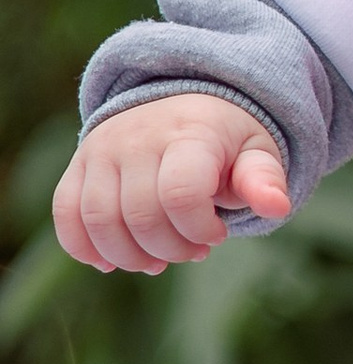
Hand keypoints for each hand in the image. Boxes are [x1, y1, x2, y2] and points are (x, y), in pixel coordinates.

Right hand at [54, 92, 290, 271]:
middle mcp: (138, 137)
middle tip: (193, 252)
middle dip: (171, 249)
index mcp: (189, 133)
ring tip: (157, 261)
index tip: (217, 234)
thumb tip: (276, 206)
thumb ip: (264, 179)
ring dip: (130, 257)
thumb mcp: (257, 151)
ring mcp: (103, 149)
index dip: (199, 230)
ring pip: (100, 220)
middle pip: (141, 216)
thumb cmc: (226, 138)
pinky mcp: (80, 164)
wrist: (182, 100)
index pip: (180, 194)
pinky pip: (66, 213)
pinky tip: (111, 263)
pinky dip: (83, 247)